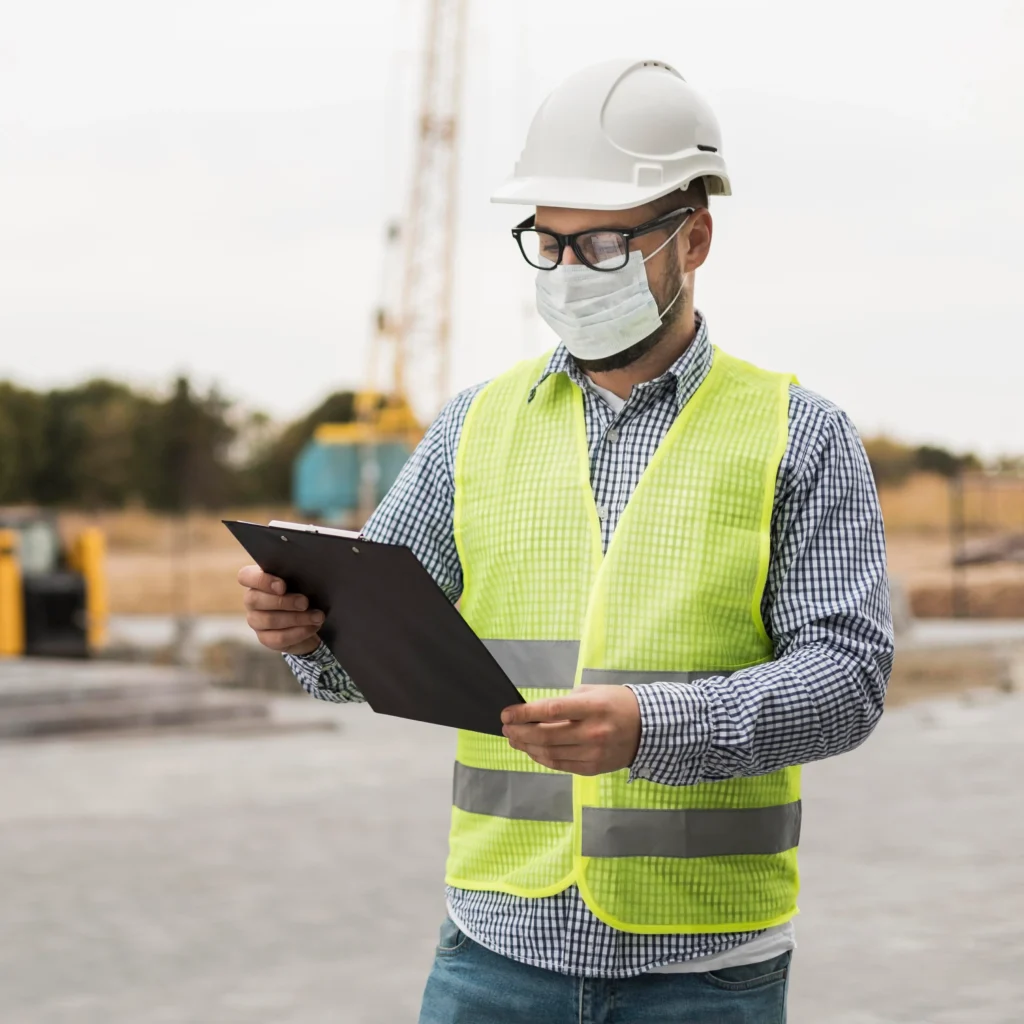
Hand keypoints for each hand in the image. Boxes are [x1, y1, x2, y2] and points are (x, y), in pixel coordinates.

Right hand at [238, 564, 323, 655]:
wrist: (311, 619)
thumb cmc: (304, 592)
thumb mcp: (301, 581)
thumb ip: (297, 576)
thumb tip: (308, 575)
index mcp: (258, 581)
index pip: (245, 576)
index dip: (261, 581)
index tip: (282, 586)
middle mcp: (252, 600)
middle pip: (255, 600)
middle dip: (283, 601)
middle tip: (305, 602)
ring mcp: (256, 621)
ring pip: (269, 620)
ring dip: (296, 618)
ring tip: (317, 616)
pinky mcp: (265, 638)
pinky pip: (278, 638)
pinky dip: (299, 632)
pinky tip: (312, 627)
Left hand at [500, 685, 640, 775]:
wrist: (649, 728)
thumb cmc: (618, 703)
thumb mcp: (593, 692)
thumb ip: (566, 702)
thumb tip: (535, 712)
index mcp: (592, 708)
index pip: (550, 711)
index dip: (524, 714)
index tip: (507, 714)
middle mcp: (592, 732)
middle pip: (545, 736)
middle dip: (519, 732)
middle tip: (506, 728)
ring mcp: (593, 753)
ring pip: (549, 753)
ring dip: (527, 747)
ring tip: (515, 739)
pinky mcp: (593, 768)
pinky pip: (560, 765)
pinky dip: (542, 758)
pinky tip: (533, 750)